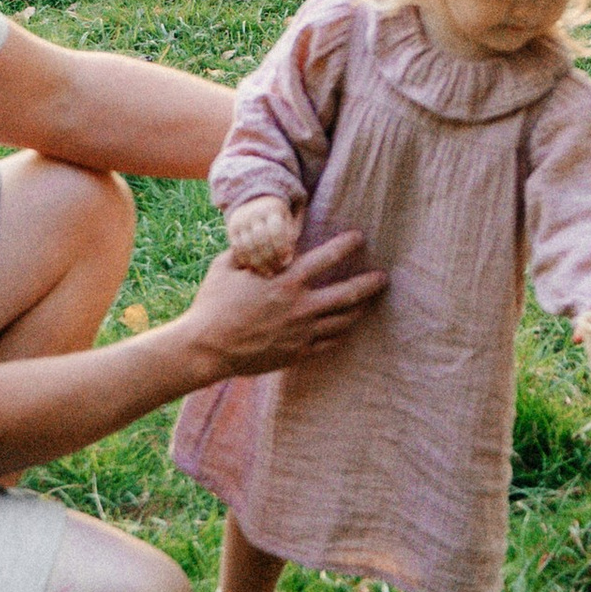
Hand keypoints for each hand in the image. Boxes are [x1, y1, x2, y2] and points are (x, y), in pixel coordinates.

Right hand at [183, 231, 384, 380]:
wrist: (207, 348)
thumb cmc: (213, 303)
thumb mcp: (226, 266)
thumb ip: (249, 252)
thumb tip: (257, 238)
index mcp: (285, 280)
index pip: (327, 257)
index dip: (346, 245)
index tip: (359, 237)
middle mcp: (299, 306)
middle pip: (348, 293)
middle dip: (369, 284)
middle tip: (383, 278)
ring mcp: (301, 333)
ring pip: (343, 320)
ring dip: (360, 309)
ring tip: (370, 302)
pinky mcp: (297, 353)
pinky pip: (328, 343)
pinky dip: (340, 333)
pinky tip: (345, 327)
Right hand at [226, 194, 298, 274]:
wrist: (255, 202)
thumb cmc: (278, 218)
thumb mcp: (288, 222)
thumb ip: (290, 238)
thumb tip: (287, 260)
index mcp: (272, 209)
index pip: (276, 231)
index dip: (282, 248)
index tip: (286, 261)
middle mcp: (254, 213)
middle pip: (261, 239)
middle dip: (269, 258)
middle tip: (276, 270)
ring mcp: (241, 220)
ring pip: (247, 245)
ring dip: (258, 263)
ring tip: (267, 272)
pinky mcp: (231, 228)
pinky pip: (237, 248)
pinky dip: (246, 260)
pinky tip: (254, 269)